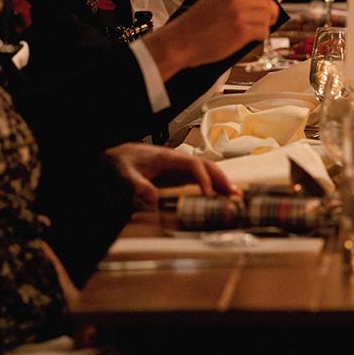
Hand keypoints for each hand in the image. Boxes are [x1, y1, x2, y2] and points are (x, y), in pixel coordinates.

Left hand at [102, 141, 234, 206]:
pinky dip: (211, 184)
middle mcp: (179, 160)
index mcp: (169, 158)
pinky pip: (199, 177)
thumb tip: (152, 199)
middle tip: (232, 193)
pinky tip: (218, 194)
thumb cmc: (124, 162)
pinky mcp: (178, 174)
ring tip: (233, 194)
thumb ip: (138, 185)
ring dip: (220, 181)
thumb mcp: (126, 174)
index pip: (194, 165)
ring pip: (206, 171)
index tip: (208, 194)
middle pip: (206, 165)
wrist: (119, 155)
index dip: (203, 178)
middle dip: (220, 178)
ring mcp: (180, 167)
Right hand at [144, 0, 283, 84]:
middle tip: (271, 18)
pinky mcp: (241, 32)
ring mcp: (239, 14)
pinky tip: (251, 38)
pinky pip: (263, 32)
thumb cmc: (194, 24)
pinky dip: (260, 36)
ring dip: (265, 25)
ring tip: (255, 30)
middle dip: (273, 12)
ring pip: (267, 18)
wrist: (179, 41)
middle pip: (269, 2)